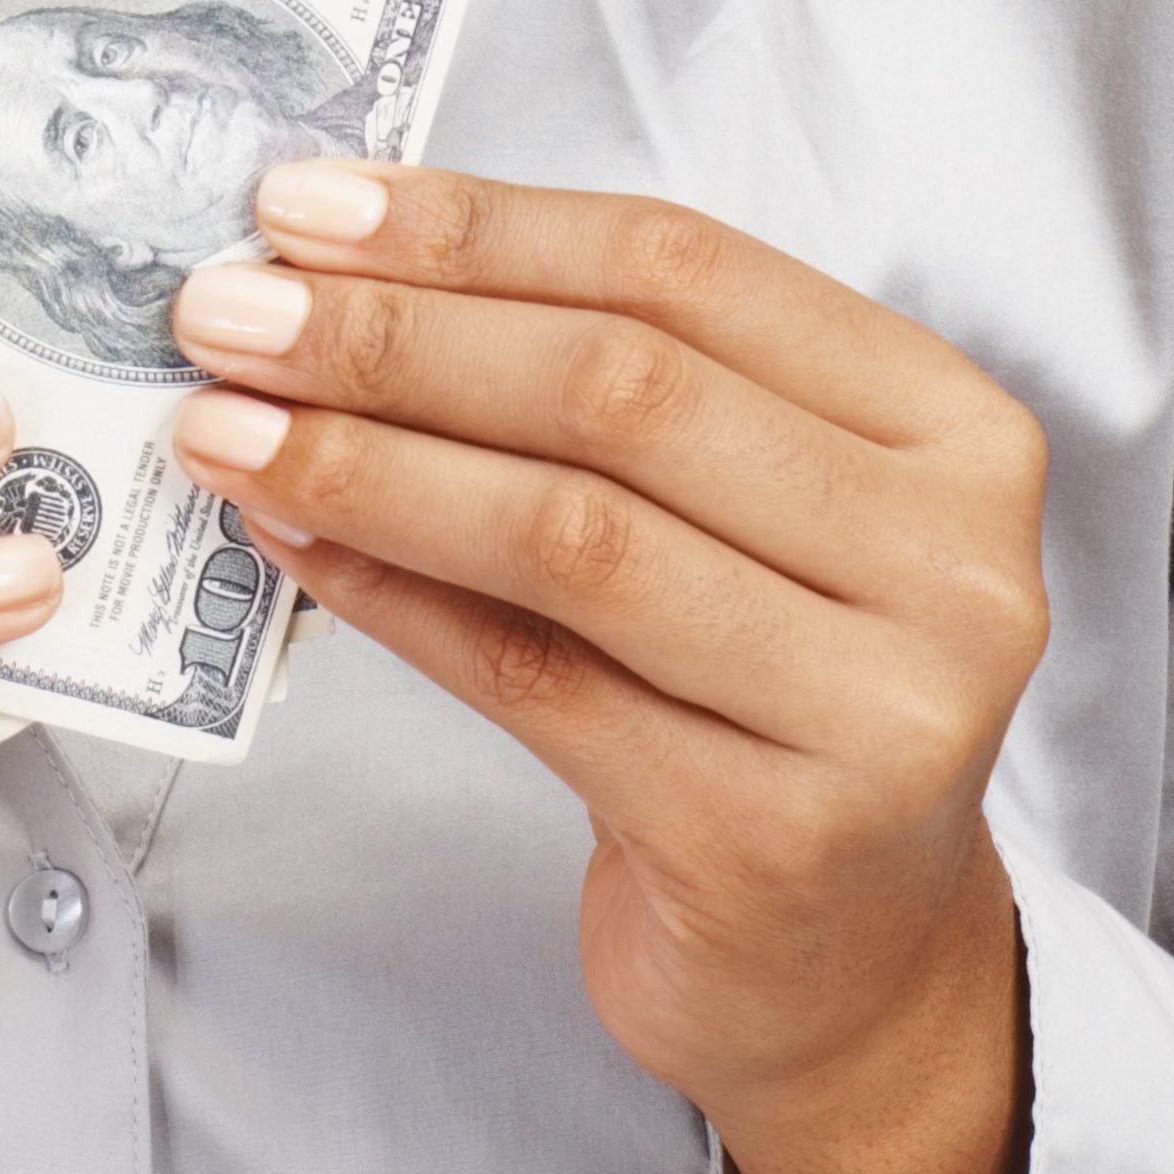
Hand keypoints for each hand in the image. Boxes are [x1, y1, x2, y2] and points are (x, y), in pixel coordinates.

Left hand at [167, 165, 1044, 1173]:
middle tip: (226, 315)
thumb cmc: (766, 700)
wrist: (848, 964)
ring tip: (224, 426)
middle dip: (395, 337)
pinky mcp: (769, 836)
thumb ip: (592, 393)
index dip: (478, 228)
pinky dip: (389, 596)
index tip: (306, 209)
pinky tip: (292, 542)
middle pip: (623, 390)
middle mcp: (947, 563)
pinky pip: (532, 677)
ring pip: (571, 532)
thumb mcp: (731, 515)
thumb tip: (337, 273)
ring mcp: (878, 710)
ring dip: (366, 462)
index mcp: (950, 429)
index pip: (684, 268)